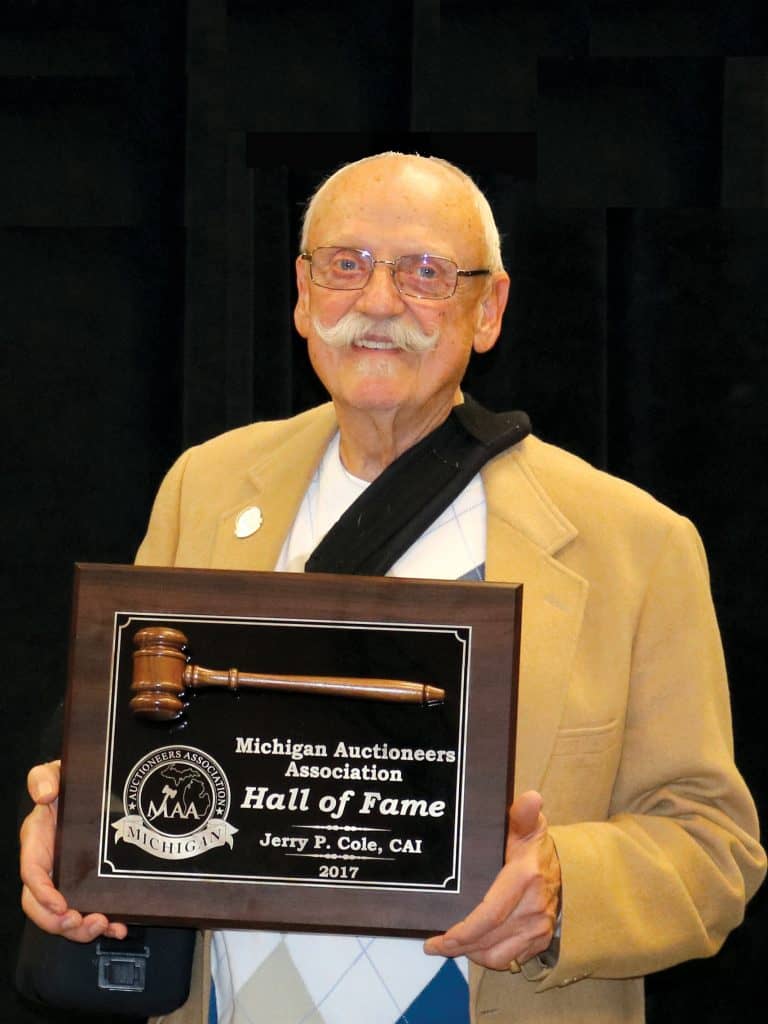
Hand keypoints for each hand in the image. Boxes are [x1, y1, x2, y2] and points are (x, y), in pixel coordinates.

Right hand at [19, 760, 126, 942]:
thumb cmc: (68, 780)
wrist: (92, 783)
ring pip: (65, 915)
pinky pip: (91, 909)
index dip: (42, 895)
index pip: (32, 875)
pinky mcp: (89, 882)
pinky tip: (120, 926)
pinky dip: (105, 924)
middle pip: (43, 907)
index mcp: (37, 843)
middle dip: (59, 923)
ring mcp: (68, 877)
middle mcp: (49, 866)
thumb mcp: (54, 772)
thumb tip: (43, 795)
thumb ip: (42, 777)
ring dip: (81, 929)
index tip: (61, 905)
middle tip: (83, 923)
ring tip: (104, 926)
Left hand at [424, 790, 560, 970]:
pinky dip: (489, 957)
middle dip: (458, 946)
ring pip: (498, 956)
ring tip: (453, 945)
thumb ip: (522, 814)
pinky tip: (475, 946)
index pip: (489, 915)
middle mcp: (533, 908)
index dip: (462, 932)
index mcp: (524, 878)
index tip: (437, 939)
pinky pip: (511, 959)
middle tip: (434, 945)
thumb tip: (530, 797)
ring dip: (472, 954)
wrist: (562, 867)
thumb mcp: (526, 825)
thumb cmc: (533, 845)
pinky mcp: (540, 941)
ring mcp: (538, 928)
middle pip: (488, 939)